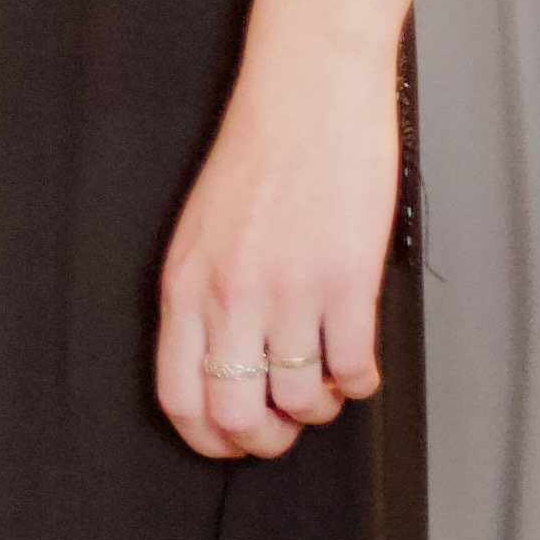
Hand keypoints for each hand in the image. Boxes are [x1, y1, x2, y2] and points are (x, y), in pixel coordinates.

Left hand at [153, 43, 398, 460]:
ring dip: (319, 408)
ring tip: (325, 382)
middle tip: (285, 428)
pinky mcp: (347, 281)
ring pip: (301, 401)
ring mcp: (290, 291)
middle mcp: (231, 295)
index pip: (179, 396)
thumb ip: (200, 299)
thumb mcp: (199, 231)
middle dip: (266, 440)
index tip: (230, 444)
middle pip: (237, 416)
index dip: (207, 439)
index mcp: (185, 284)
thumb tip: (214, 365)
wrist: (306, 94)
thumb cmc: (256, 155)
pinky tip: (357, 365)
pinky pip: (354, 370)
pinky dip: (360, 383)